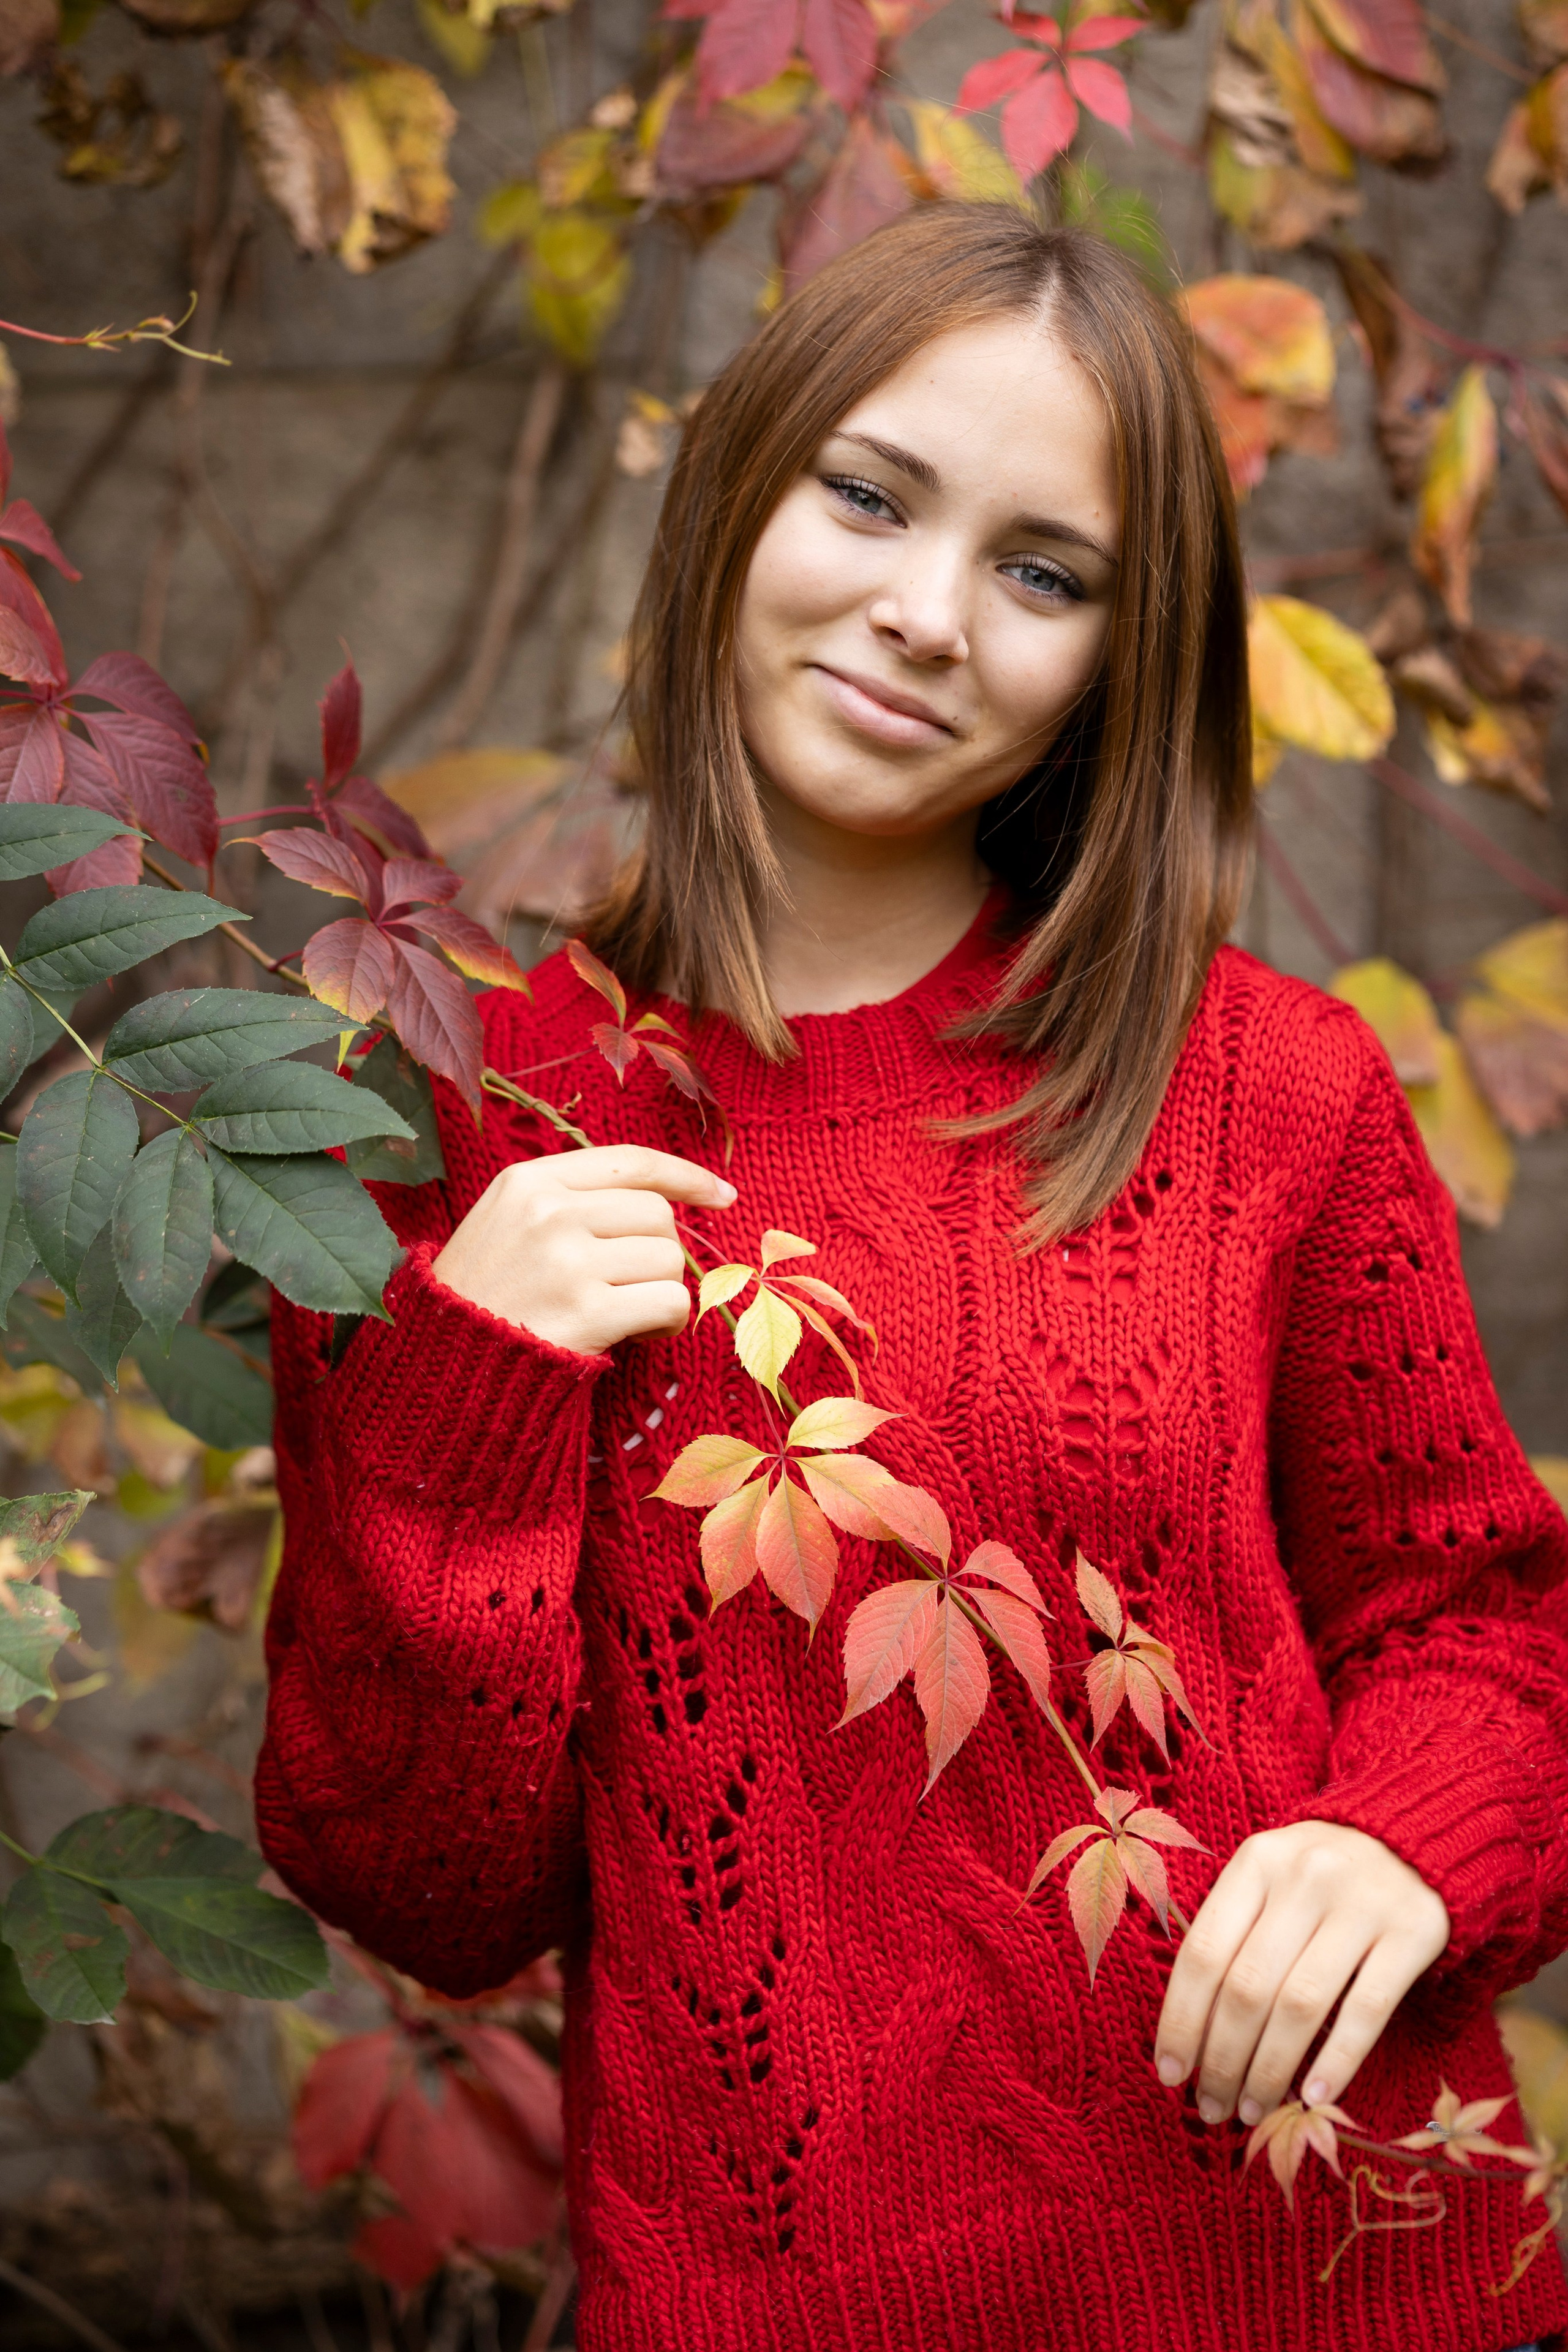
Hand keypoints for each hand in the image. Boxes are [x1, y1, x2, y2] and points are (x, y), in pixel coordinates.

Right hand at [431, 1145, 735, 1354]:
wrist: (443, 1365)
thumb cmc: (483, 1295)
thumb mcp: (507, 1223)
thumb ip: (571, 1200)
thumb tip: (666, 1201)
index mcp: (528, 1181)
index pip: (629, 1162)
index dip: (684, 1176)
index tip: (721, 1195)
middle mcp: (549, 1212)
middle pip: (657, 1214)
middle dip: (658, 1252)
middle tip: (629, 1286)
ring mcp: (568, 1260)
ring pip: (670, 1258)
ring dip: (662, 1290)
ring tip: (625, 1313)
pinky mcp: (587, 1311)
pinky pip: (670, 1302)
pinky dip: (668, 1322)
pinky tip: (637, 1335)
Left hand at [1153, 1821, 1449, 2126]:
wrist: (1414, 1837)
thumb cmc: (1319, 1875)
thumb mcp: (1268, 1879)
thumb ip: (1233, 1935)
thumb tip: (1188, 2031)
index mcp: (1256, 1862)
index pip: (1203, 1952)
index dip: (1180, 2020)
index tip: (1169, 2073)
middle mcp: (1304, 1877)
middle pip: (1248, 1987)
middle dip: (1222, 2059)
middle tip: (1211, 2108)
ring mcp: (1361, 1904)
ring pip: (1300, 2005)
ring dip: (1270, 2071)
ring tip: (1252, 2111)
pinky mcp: (1413, 1932)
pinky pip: (1366, 2010)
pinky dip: (1336, 2060)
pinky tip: (1313, 2098)